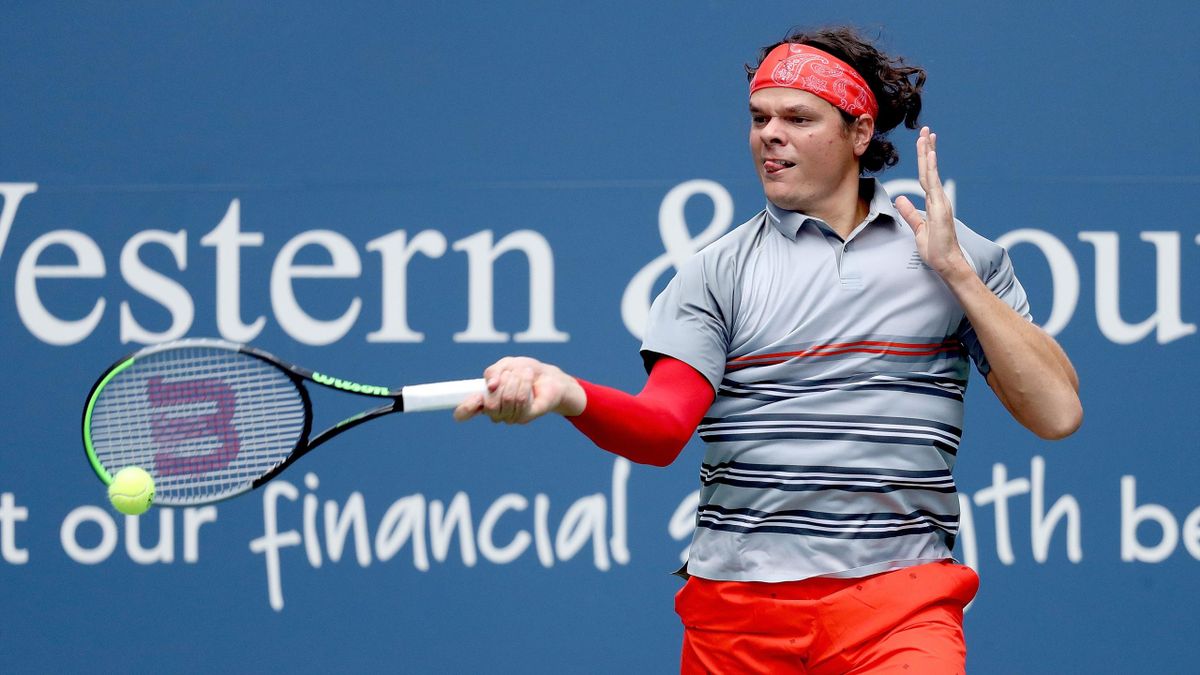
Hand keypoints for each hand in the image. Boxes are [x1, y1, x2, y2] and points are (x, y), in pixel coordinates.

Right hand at [452, 356, 584, 423]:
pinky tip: (529, 379)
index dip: (464, 409)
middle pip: (490, 404)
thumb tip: (490, 385)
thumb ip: (494, 371)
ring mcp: (509, 417)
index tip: (472, 399)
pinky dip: (525, 384)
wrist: (548, 377)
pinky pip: (521, 401)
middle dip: (502, 383)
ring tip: (524, 374)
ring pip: (507, 400)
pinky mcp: (524, 417)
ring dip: (516, 380)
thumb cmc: (524, 372)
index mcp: (484, 399)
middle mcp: (494, 412)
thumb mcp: (507, 364)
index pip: (465, 412)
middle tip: (511, 374)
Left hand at [894, 127, 970, 280]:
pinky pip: (933, 184)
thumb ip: (910, 213)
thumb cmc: (935, 249)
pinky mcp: (940, 207)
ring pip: (931, 172)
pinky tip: (930, 154)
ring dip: (928, 153)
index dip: (924, 160)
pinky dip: (931, 168)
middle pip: (929, 169)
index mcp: (933, 203)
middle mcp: (938, 199)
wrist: (946, 262)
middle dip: (927, 149)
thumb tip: (901, 199)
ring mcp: (940, 202)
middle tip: (925, 130)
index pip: (926, 177)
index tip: (923, 144)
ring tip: (926, 134)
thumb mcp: (918, 229)